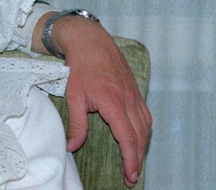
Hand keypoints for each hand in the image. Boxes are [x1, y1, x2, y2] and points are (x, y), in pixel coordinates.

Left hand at [49, 15, 151, 186]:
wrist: (89, 40)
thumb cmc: (79, 67)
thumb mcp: (73, 96)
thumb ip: (76, 123)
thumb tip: (71, 146)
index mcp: (113, 103)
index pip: (127, 138)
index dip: (130, 159)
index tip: (129, 175)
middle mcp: (128, 100)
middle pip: (139, 136)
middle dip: (137, 158)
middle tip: (131, 176)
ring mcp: (133, 94)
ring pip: (145, 126)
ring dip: (142, 146)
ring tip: (134, 161)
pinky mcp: (134, 90)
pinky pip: (145, 115)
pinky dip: (144, 130)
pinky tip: (138, 138)